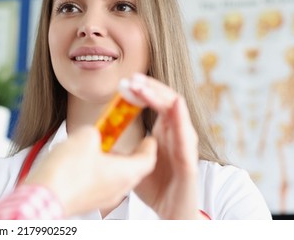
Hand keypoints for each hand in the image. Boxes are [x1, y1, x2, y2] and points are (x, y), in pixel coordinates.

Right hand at [23, 127, 156, 216]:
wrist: (43, 196)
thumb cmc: (66, 172)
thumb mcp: (85, 136)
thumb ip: (96, 131)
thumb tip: (94, 133)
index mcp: (125, 173)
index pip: (148, 159)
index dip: (149, 146)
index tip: (148, 138)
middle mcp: (118, 189)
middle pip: (131, 169)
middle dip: (126, 152)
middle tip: (118, 138)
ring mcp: (102, 198)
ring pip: (114, 178)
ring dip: (108, 162)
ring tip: (94, 148)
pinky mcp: (87, 202)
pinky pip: (98, 185)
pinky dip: (95, 173)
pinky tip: (80, 162)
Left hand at [123, 74, 200, 218]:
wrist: (173, 213)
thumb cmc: (158, 188)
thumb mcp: (133, 162)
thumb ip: (124, 145)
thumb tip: (103, 133)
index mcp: (166, 132)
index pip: (157, 101)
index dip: (144, 89)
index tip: (126, 81)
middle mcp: (178, 135)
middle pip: (168, 101)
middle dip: (150, 87)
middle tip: (132, 79)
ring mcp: (185, 147)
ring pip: (178, 114)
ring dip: (160, 97)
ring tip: (144, 88)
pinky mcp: (190, 163)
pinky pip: (186, 139)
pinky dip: (180, 120)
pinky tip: (174, 106)